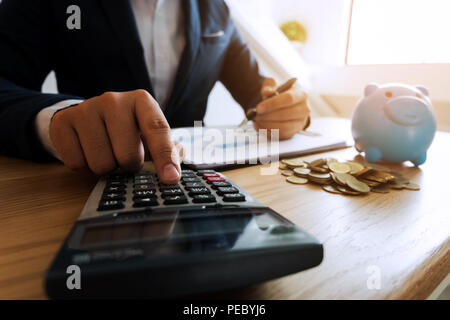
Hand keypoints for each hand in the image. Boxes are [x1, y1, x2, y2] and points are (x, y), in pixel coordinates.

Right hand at [49, 90, 181, 183]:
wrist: (87, 117)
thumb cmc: (127, 129)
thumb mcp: (150, 133)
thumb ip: (169, 150)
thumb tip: (176, 170)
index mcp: (141, 101)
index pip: (157, 130)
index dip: (165, 157)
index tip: (171, 179)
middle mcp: (114, 100)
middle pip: (128, 155)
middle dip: (128, 165)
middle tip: (124, 156)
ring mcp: (86, 109)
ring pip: (101, 163)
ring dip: (106, 168)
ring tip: (106, 153)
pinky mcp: (64, 122)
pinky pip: (77, 163)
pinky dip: (84, 167)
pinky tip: (87, 151)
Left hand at [253, 77, 309, 139]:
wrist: (286, 103)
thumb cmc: (280, 92)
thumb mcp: (274, 84)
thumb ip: (269, 86)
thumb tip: (267, 92)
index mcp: (301, 95)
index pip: (288, 99)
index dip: (273, 104)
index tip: (259, 108)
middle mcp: (304, 109)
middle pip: (286, 115)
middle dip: (268, 116)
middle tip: (255, 115)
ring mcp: (300, 122)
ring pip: (284, 127)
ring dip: (267, 125)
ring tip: (256, 121)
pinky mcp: (293, 132)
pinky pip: (280, 135)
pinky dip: (267, 132)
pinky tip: (258, 126)